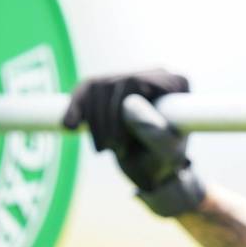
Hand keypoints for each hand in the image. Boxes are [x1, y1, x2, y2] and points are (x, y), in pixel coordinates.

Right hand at [62, 70, 204, 215]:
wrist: (153, 172)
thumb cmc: (165, 163)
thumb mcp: (166, 154)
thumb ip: (154, 132)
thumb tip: (129, 104)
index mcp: (175, 84)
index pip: (134, 82)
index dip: (117, 111)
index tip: (119, 145)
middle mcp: (155, 75)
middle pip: (112, 84)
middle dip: (104, 121)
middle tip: (110, 150)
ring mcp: (133, 78)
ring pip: (96, 86)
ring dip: (93, 121)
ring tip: (103, 149)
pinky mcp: (113, 89)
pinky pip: (86, 89)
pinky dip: (75, 107)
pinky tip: (70, 126)